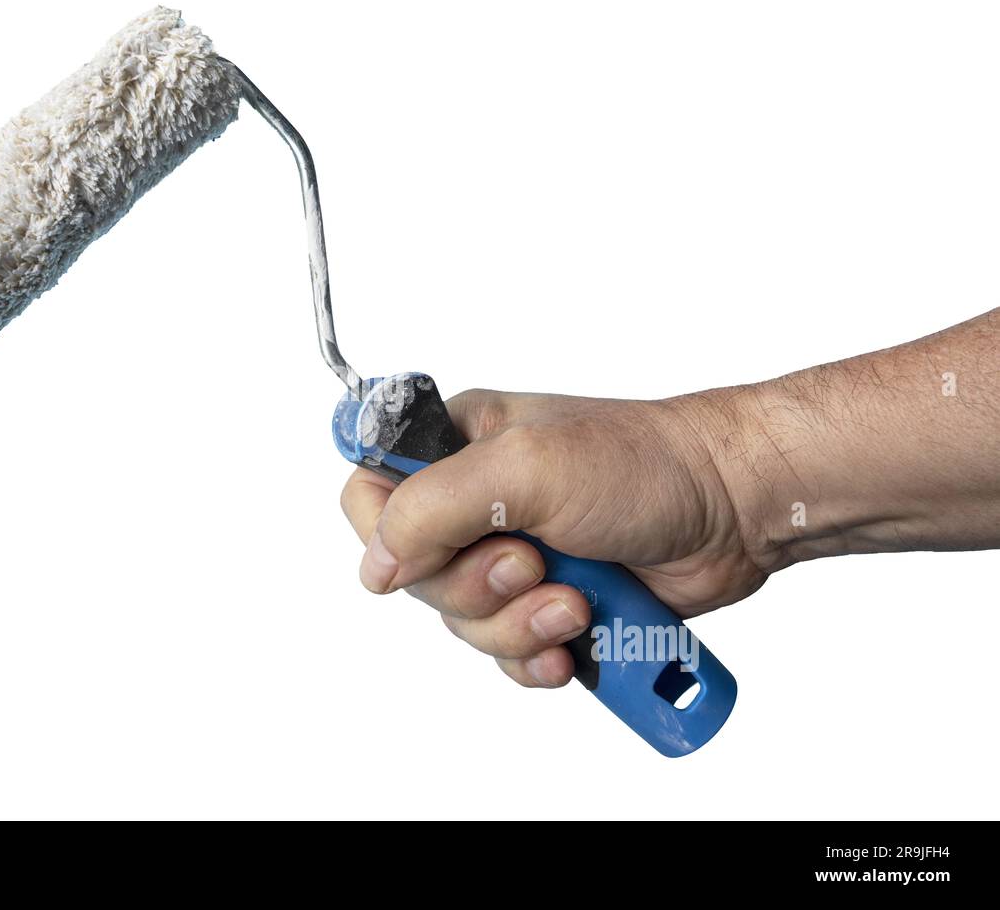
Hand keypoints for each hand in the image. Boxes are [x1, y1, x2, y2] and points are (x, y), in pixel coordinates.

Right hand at [339, 389, 766, 688]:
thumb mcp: (524, 468)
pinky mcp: (548, 602)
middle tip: (533, 565)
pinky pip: (509, 653)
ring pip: (464, 624)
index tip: (436, 547)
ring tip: (575, 604)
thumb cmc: (644, 463)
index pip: (369, 491)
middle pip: (416, 576)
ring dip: (518, 627)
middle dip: (477, 588)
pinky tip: (576, 645)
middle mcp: (477, 502)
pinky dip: (540, 656)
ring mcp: (513, 556)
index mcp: (457, 446)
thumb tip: (376, 565)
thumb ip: (431, 508)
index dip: (388, 532)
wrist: (734, 509)